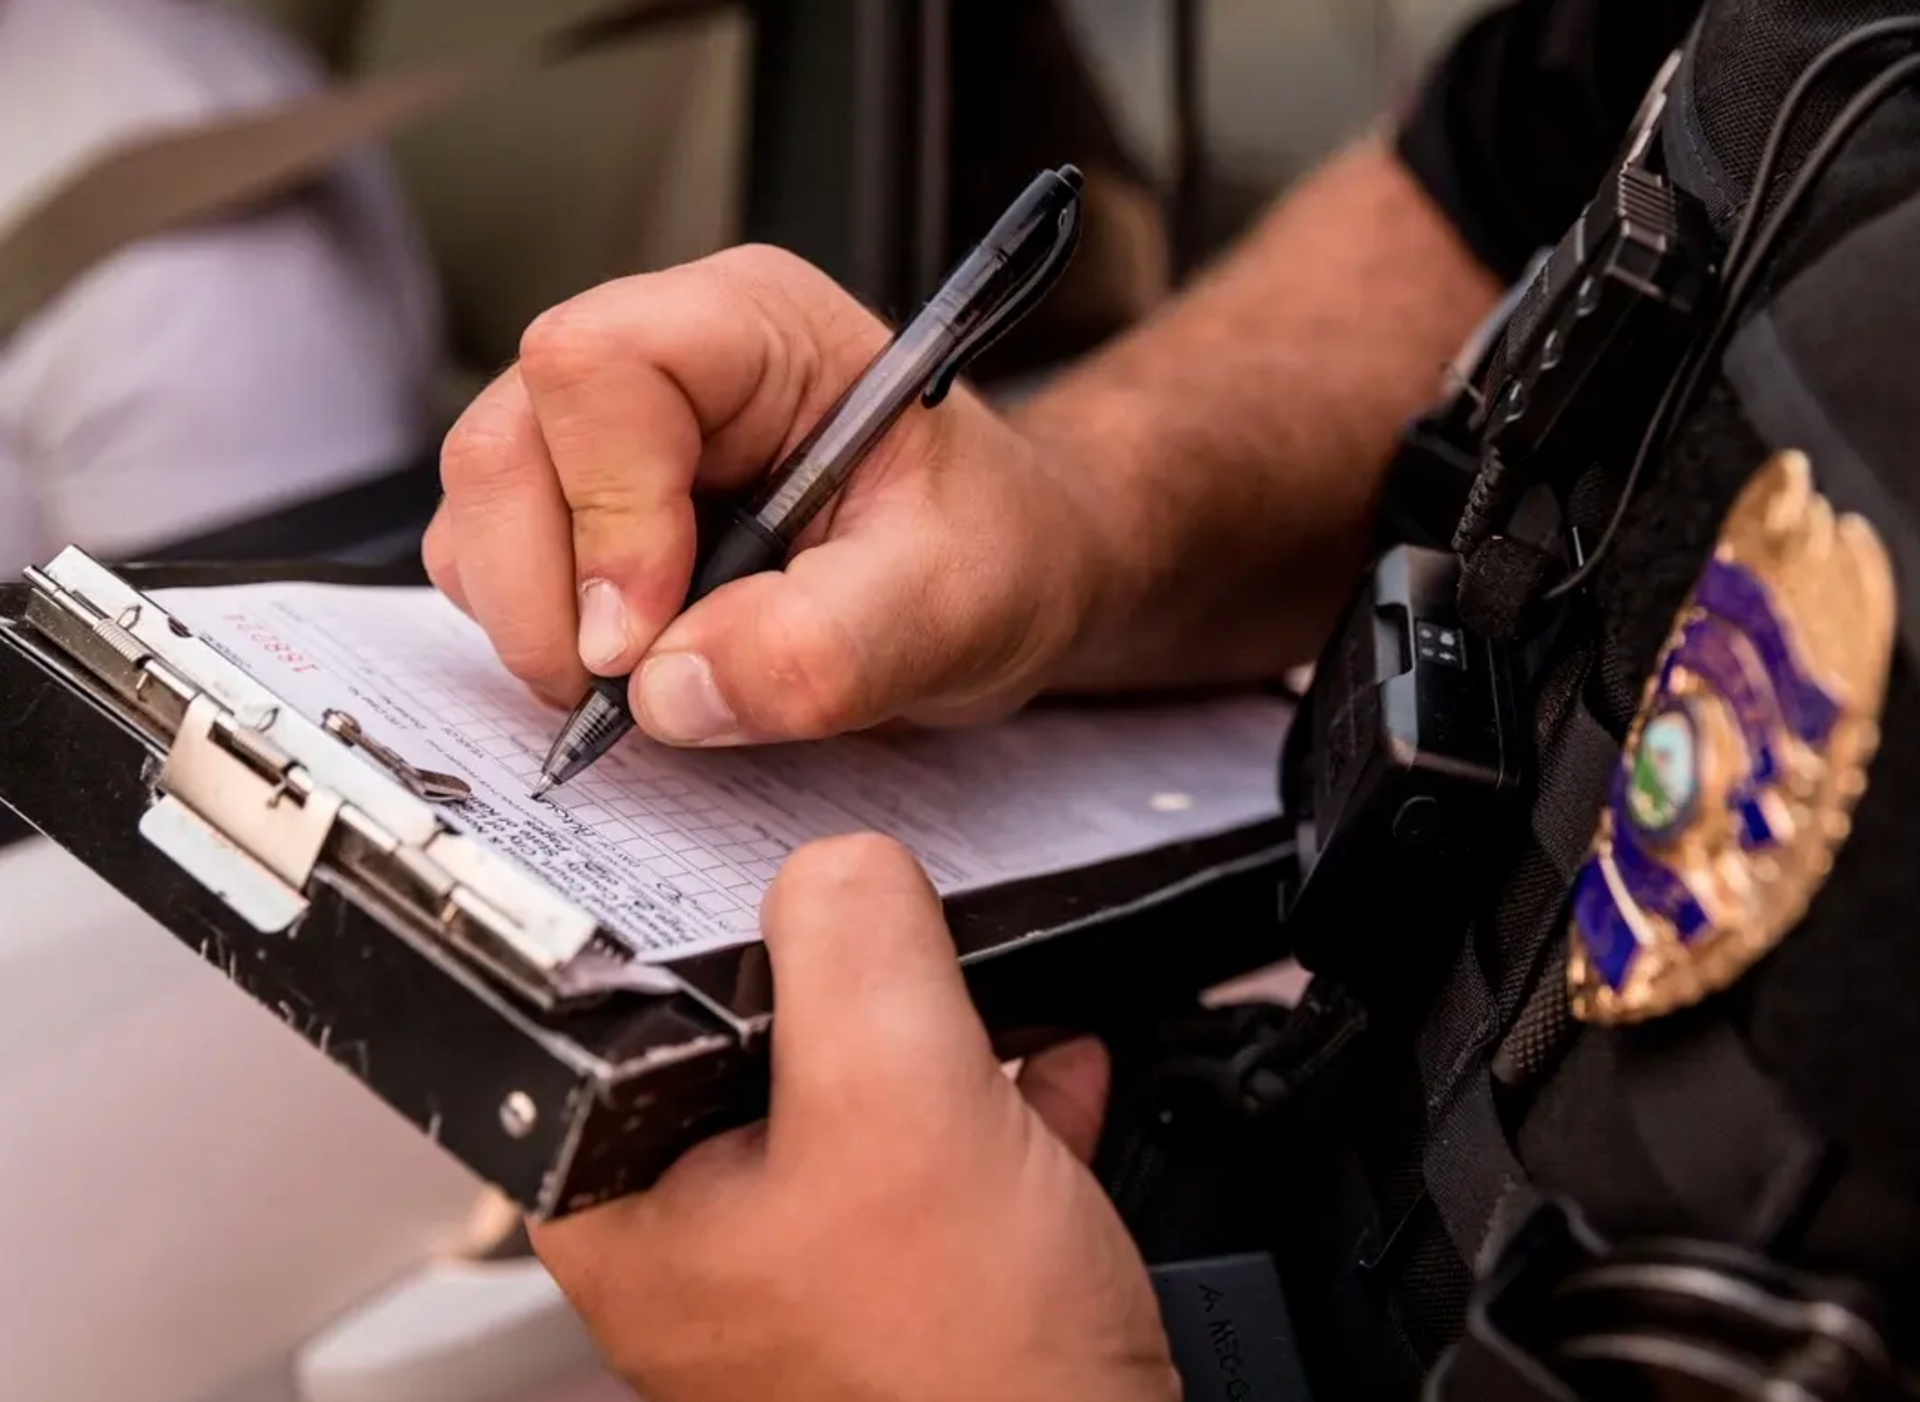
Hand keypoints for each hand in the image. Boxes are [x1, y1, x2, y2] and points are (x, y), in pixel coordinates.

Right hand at [426, 245, 1109, 743]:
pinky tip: (635, 665)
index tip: (643, 637)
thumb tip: (671, 689)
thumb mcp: (951, 604)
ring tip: (651, 678)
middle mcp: (666, 358)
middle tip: (632, 688)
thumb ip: (825, 647)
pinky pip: (493, 564)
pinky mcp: (585, 505)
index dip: (603, 512)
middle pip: (503, 444)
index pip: (596, 369)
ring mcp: (610, 433)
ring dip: (535, 623)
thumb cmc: (991, 552)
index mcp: (756, 328)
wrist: (999, 577)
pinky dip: (537, 638)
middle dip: (546, 592)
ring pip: (481, 509)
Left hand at [530, 835, 1176, 1401]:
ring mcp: (799, 1259)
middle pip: (752, 1026)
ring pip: (851, 1083)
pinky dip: (990, 1097)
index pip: (623, 990)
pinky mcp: (896, 1277)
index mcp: (624, 1200)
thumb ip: (852, 943)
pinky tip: (1049, 1066)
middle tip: (916, 932)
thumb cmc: (961, 1382)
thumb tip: (841, 862)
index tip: (794, 866)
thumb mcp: (897, 1103)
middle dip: (859, 967)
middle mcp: (694, 1234)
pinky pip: (930, 1146)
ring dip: (939, 1027)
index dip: (716, 906)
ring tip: (997, 991)